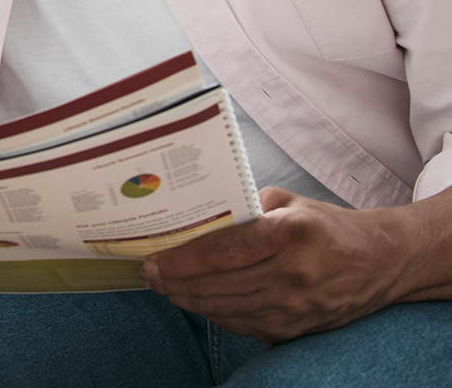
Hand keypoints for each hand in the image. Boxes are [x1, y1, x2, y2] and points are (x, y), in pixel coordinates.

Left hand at [140, 186, 408, 341]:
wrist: (382, 262)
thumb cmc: (328, 227)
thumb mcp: (289, 202)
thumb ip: (242, 205)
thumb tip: (194, 213)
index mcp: (290, 235)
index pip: (222, 252)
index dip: (181, 260)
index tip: (153, 260)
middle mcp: (293, 274)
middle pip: (217, 285)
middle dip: (174, 282)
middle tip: (149, 274)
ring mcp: (295, 307)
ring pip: (224, 310)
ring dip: (188, 300)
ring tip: (166, 286)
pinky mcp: (296, 329)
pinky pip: (241, 325)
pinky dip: (215, 313)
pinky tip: (199, 299)